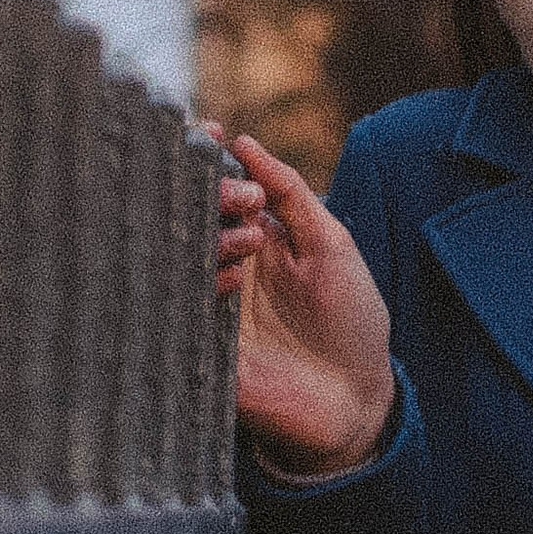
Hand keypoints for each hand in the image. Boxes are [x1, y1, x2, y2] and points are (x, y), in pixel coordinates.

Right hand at [207, 127, 394, 475]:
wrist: (356, 402)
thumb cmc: (351, 322)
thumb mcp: (331, 246)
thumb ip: (292, 193)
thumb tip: (243, 142)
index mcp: (256, 239)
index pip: (217, 190)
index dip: (205, 160)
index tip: (205, 131)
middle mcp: (225, 266)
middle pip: (190, 217)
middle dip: (206, 196)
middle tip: (238, 200)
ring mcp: (210, 306)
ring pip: (178, 257)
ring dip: (209, 240)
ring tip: (248, 246)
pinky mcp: (201, 346)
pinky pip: (177, 308)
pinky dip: (200, 287)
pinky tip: (230, 285)